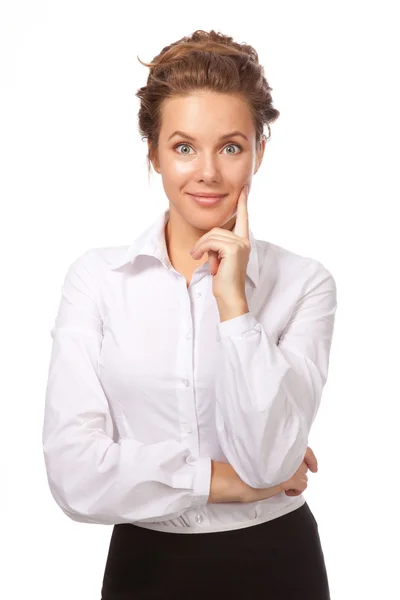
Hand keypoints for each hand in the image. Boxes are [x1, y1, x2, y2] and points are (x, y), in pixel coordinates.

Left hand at [189, 185, 250, 300]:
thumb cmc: (224, 281)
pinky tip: (200, 258)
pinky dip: (202, 249)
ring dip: (201, 246)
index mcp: (243, 242)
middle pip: (217, 229)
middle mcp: (244, 241)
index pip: (243, 218)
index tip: (245, 189)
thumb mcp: (219, 259)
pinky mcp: (233, 249)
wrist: (230, 297)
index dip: (243, 203)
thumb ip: (218, 245)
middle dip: (204, 242)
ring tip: (199, 259)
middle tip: (200, 257)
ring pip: (212, 235)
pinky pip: (211, 241)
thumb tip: (207, 240)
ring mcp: (240, 244)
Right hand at [240, 446, 318, 502]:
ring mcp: (290, 467)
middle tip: (287, 478)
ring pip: (303, 476)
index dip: (311, 459)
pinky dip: (296, 490)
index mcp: (280, 446)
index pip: (305, 449)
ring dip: (296, 481)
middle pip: (303, 464)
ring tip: (284, 485)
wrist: (237, 479)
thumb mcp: (262, 456)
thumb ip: (276, 456)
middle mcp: (288, 454)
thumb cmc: (244, 469)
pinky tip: (287, 492)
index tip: (313, 467)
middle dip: (297, 472)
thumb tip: (285, 462)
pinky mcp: (290, 479)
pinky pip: (302, 485)